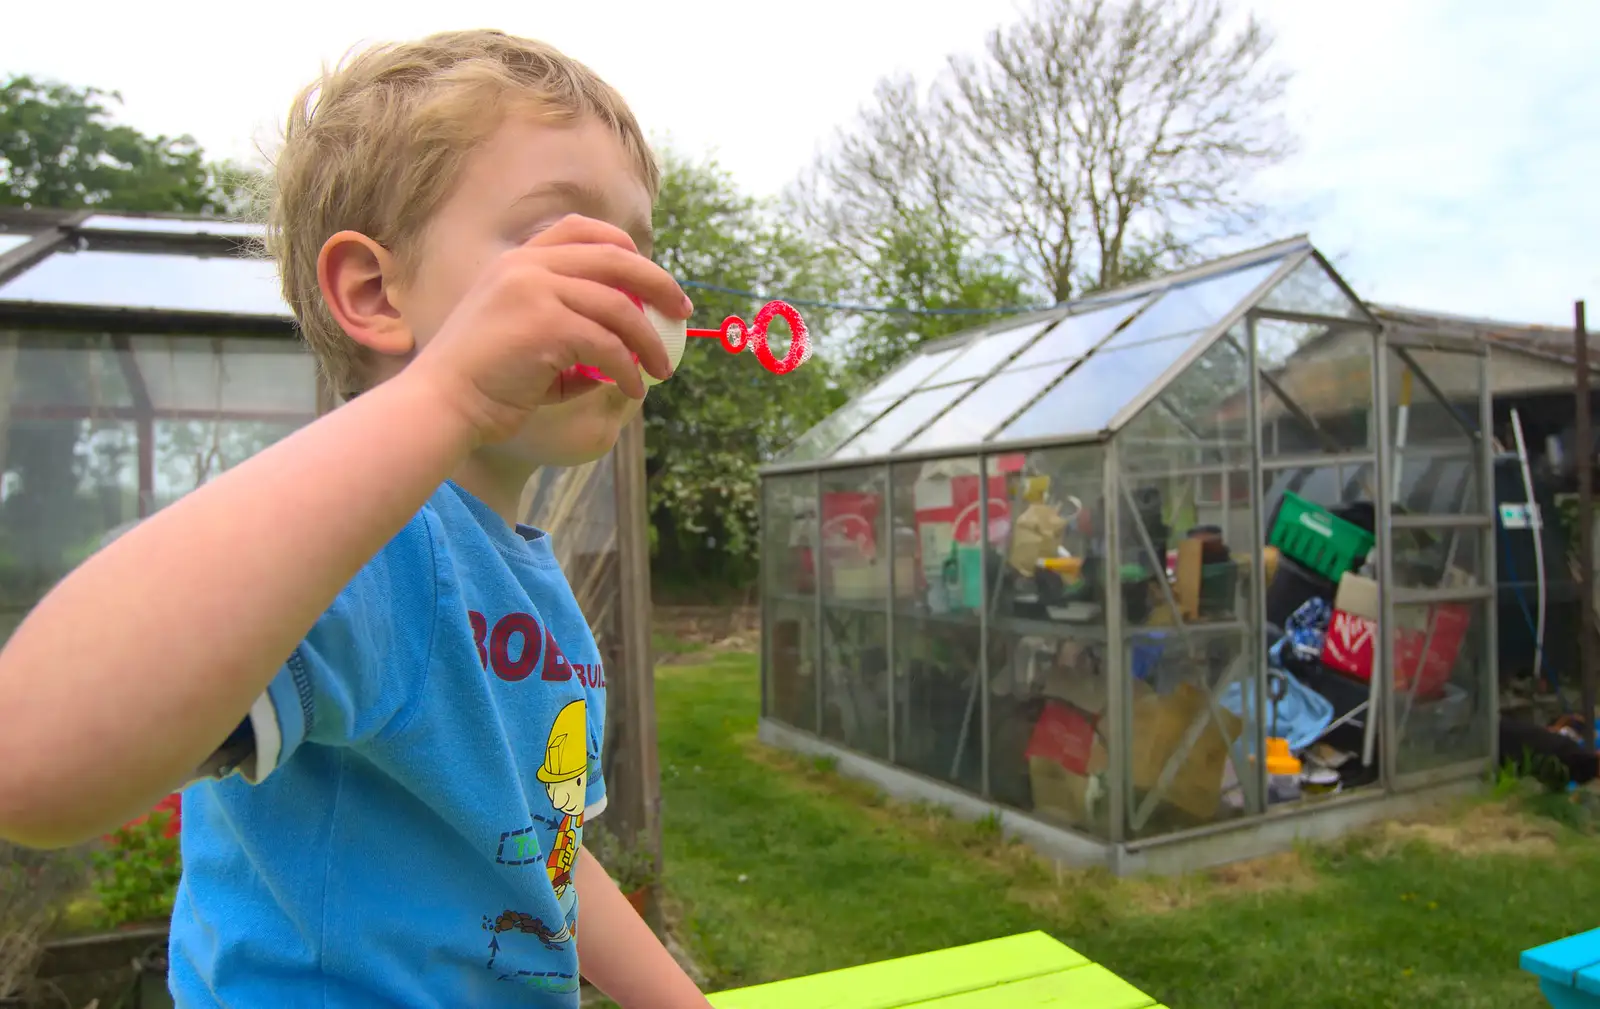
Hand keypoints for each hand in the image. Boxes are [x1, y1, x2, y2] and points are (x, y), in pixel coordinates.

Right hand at [408, 215, 690, 444]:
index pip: (581, 229)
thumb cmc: (482, 380)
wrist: (442, 403)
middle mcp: (527, 266)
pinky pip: (608, 345)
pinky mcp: (546, 326)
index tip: (651, 276)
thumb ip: (566, 321)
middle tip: (683, 312)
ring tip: (662, 370)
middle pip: (615, 258)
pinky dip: (628, 369)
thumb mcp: (523, 333)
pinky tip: (634, 388)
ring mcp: (535, 291)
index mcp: (518, 261)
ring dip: (649, 342)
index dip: (624, 246)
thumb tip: (626, 334)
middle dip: (658, 284)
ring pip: (619, 306)